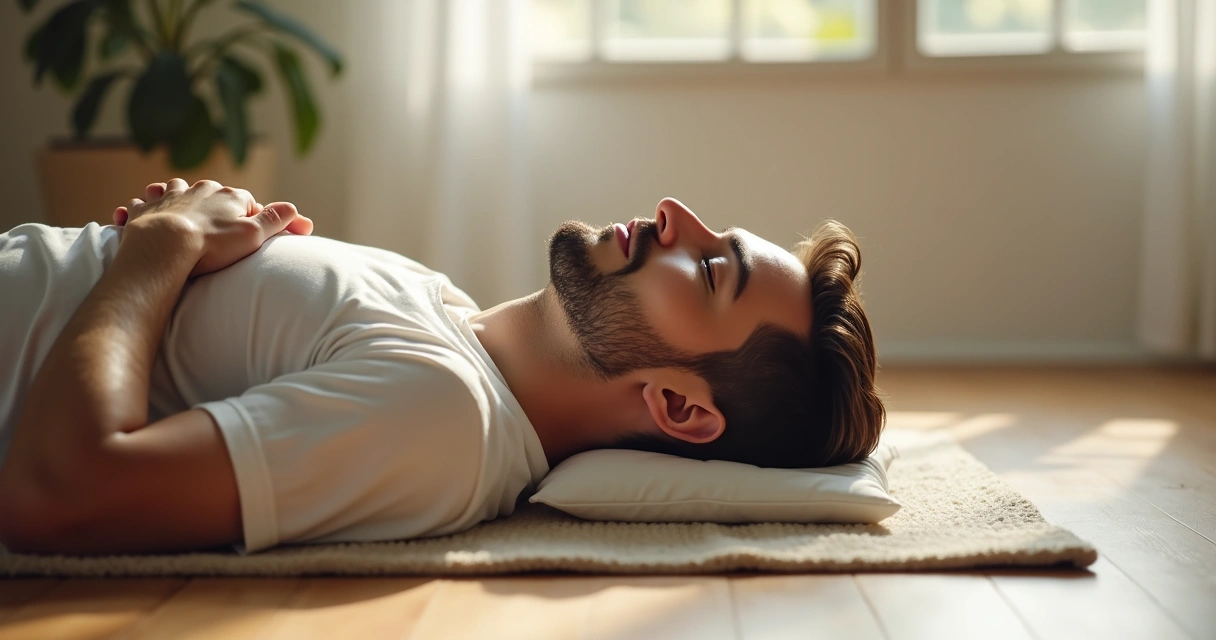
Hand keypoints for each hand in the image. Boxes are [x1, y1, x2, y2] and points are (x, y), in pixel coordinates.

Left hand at [113, 178, 313, 276]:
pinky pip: (142, 203)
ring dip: (176, 197)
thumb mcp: (254, 234)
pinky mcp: (144, 210)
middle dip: (213, 203)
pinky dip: (142, 207)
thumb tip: (295, 209)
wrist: (166, 246)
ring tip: (176, 210)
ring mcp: (169, 197)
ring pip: (174, 189)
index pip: (247, 201)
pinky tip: (137, 214)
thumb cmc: (213, 244)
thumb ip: (276, 220)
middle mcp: (198, 189)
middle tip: (216, 222)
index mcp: (228, 196)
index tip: (254, 231)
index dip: (252, 216)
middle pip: (210, 192)